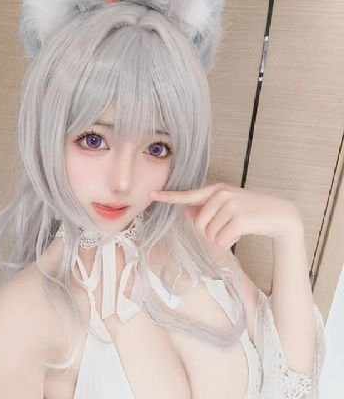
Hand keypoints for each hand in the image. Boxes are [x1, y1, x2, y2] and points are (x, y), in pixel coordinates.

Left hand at [150, 183, 303, 249]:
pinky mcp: (240, 219)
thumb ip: (206, 207)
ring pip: (209, 234)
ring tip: (235, 229)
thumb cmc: (251, 211)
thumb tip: (185, 211)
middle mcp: (221, 194)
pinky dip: (228, 243)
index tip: (152, 194)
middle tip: (226, 228)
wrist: (280, 214)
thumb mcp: (228, 205)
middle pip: (198, 224)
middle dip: (209, 232)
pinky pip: (221, 240)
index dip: (169, 196)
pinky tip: (239, 235)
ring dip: (220, 238)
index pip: (188, 194)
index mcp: (216, 189)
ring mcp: (231, 205)